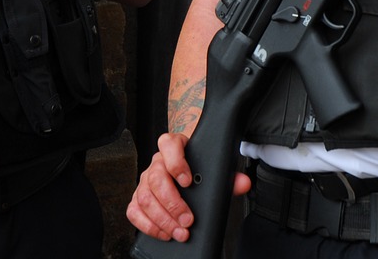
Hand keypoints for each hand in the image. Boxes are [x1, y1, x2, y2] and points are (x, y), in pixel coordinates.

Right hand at [126, 132, 250, 241]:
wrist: (187, 172)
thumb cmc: (198, 169)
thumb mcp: (214, 168)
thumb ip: (229, 176)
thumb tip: (242, 183)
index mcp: (174, 147)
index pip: (168, 145)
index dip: (176, 162)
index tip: (187, 180)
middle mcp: (157, 162)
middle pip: (156, 179)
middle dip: (173, 203)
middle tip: (188, 220)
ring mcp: (145, 180)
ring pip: (145, 197)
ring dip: (163, 219)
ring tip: (179, 232)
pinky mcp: (138, 198)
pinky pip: (134, 210)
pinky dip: (148, 225)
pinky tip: (164, 233)